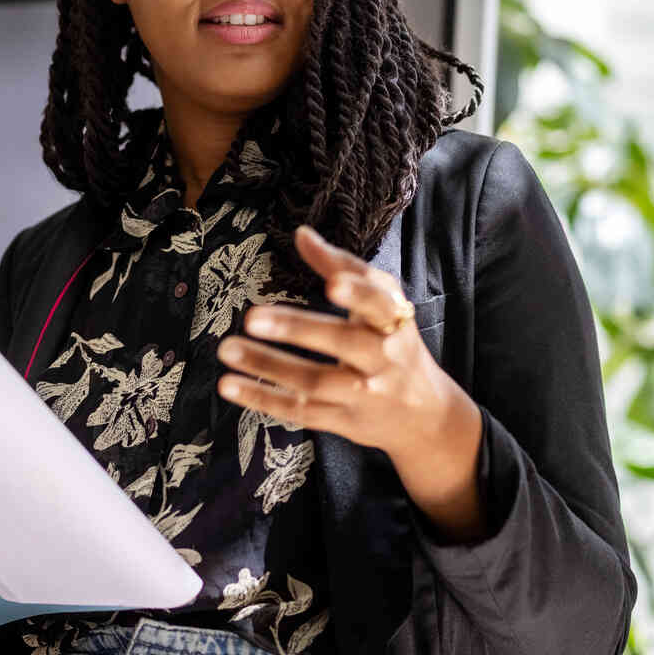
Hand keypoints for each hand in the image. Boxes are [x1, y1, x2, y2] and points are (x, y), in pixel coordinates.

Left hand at [214, 223, 473, 460]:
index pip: (379, 305)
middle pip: (341, 344)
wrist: (426, 414)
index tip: (333, 284)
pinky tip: (229, 384)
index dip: (358, 294)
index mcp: (393, 322)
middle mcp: (381, 359)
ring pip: (314, 381)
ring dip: (267, 365)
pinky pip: (300, 411)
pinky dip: (264, 398)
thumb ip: (343, 267)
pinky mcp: (343, 421)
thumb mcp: (382, 304)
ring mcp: (362, 394)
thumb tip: (301, 234)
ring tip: (227, 347)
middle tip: (252, 317)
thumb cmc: (395, 344)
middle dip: (297, 329)